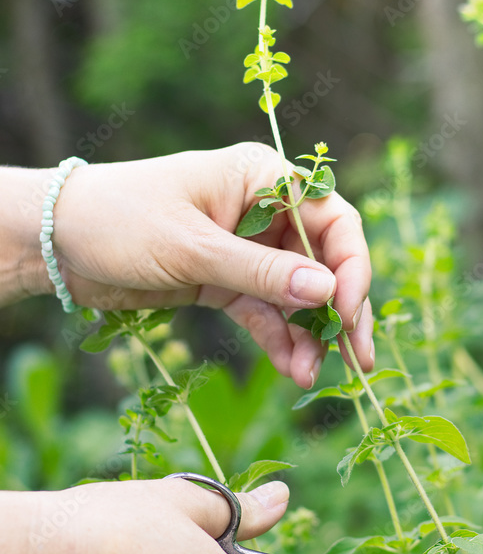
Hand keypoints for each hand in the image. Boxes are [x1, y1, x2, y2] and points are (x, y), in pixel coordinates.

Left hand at [49, 144, 373, 386]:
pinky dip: (280, 340)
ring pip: (297, 294)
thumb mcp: (192, 247)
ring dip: (309, 334)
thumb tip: (328, 292)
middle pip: (323, 262)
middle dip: (339, 309)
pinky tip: (292, 370)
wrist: (56, 242)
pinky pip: (265, 313)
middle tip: (355, 357)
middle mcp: (263, 211)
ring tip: (313, 374)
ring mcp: (245, 249)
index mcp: (262, 178)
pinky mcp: (224, 282)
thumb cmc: (120, 219)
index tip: (347, 310)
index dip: (350, 265)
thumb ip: (262, 272)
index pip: (332, 219)